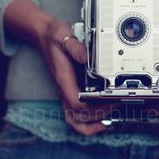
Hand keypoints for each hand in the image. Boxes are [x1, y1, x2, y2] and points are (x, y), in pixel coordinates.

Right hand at [38, 19, 111, 135]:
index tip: (109, 101)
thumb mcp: (63, 36)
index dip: (94, 107)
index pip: (76, 103)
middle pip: (77, 116)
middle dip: (97, 116)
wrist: (44, 35)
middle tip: (114, 107)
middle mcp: (64, 88)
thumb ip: (74, 46)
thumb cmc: (53, 37)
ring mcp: (66, 90)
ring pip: (75, 119)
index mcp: (64, 79)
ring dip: (92, 123)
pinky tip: (100, 116)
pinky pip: (75, 112)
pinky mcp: (70, 89)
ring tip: (108, 117)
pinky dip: (86, 121)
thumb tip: (87, 57)